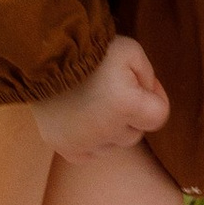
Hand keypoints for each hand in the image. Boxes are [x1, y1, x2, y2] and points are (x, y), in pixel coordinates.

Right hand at [30, 34, 169, 163]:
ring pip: (113, 145)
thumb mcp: (131, 50)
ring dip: (110, 129)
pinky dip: (90, 142)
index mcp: (126, 105)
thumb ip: (148, 75)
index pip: (159, 117)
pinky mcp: (63, 146)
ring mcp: (83, 141)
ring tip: (94, 103)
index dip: (154, 98)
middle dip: (131, 115)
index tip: (140, 84)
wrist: (44, 54)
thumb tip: (149, 97)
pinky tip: (83, 120)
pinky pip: (89, 155)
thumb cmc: (91, 50)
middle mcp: (106, 129)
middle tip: (112, 90)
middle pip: (135, 134)